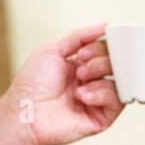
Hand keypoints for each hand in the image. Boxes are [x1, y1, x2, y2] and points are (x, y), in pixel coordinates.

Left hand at [0, 22, 124, 144]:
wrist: (25, 113)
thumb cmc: (31, 86)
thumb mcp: (52, 49)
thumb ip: (79, 36)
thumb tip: (103, 27)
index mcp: (80, 65)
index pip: (105, 50)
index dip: (99, 48)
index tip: (83, 52)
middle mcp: (90, 82)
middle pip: (115, 63)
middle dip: (99, 62)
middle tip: (80, 70)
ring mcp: (97, 100)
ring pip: (120, 81)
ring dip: (99, 77)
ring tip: (79, 83)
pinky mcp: (101, 118)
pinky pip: (117, 101)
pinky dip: (101, 94)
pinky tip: (82, 96)